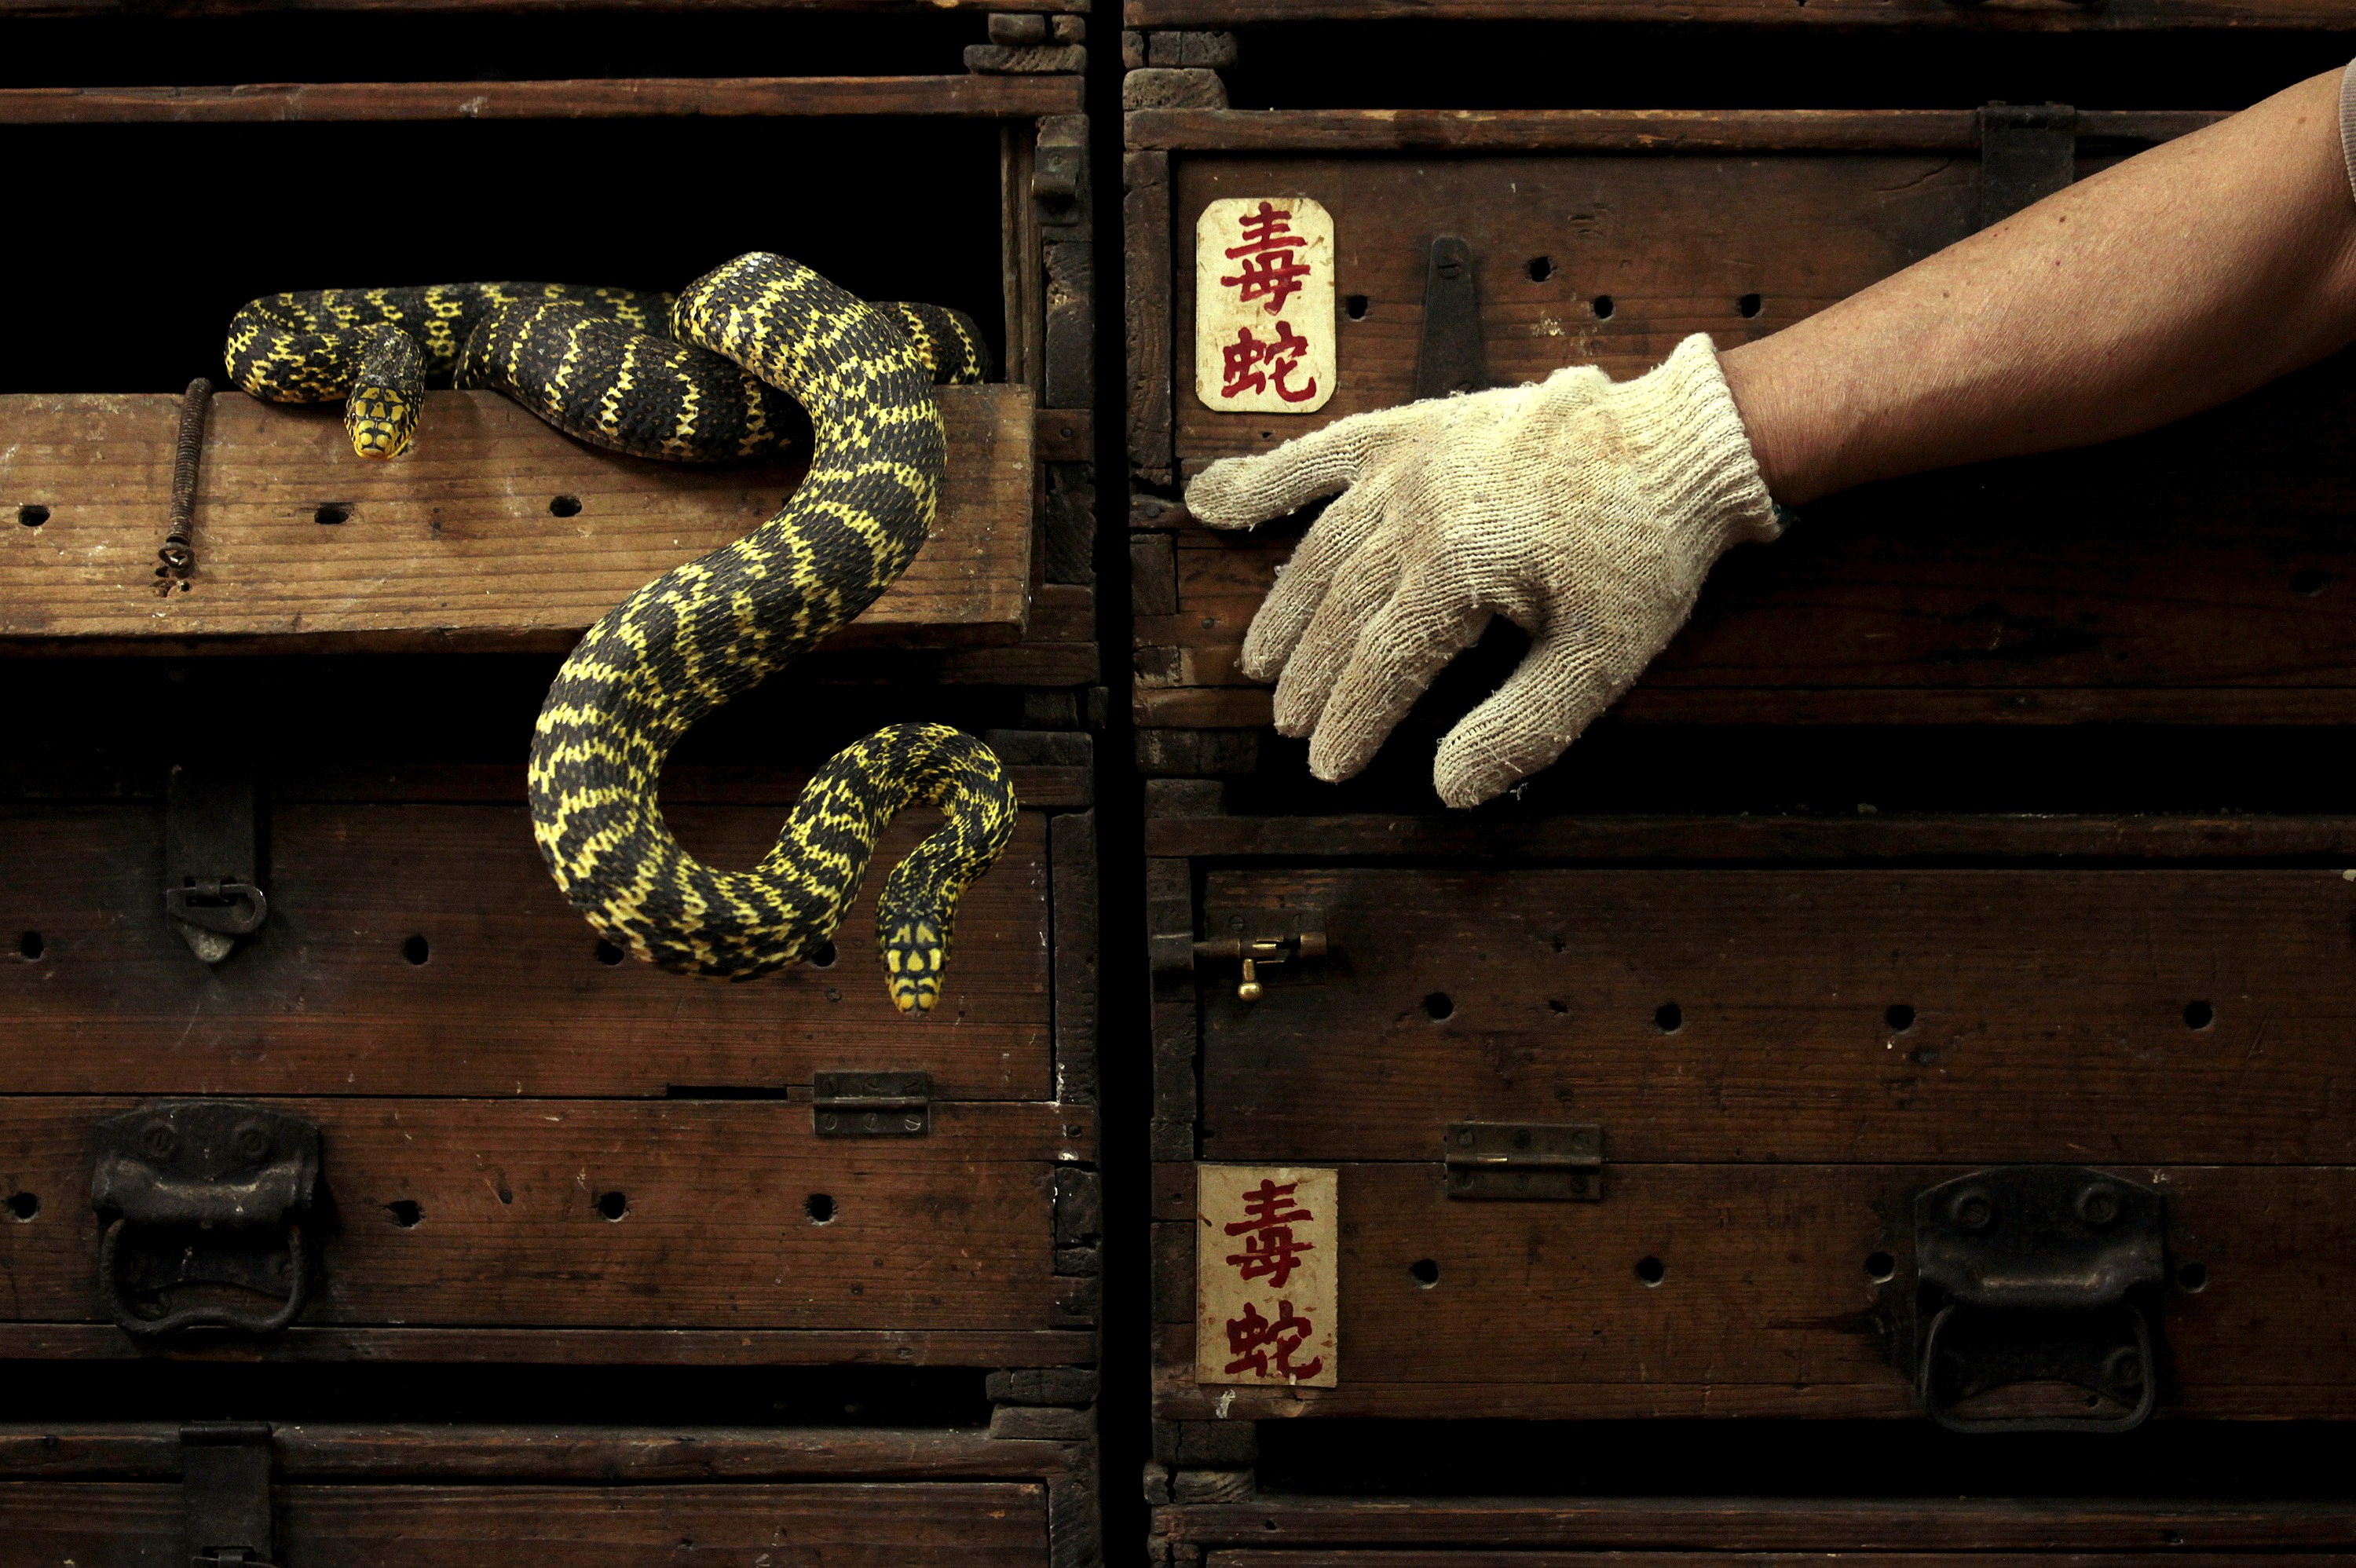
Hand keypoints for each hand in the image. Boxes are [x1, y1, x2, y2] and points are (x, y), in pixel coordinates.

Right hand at [1185, 334, 1781, 806]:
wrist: (1679, 449)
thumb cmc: (1645, 555)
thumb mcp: (1601, 662)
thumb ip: (1522, 728)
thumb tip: (1448, 789)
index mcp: (1462, 567)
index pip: (1383, 664)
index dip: (1350, 723)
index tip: (1327, 768)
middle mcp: (1420, 511)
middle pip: (1342, 611)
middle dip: (1309, 677)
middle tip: (1288, 724)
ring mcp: (1413, 462)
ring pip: (1322, 546)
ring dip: (1285, 607)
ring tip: (1261, 659)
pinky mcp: (1419, 427)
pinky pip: (1326, 452)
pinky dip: (1268, 478)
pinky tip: (1213, 498)